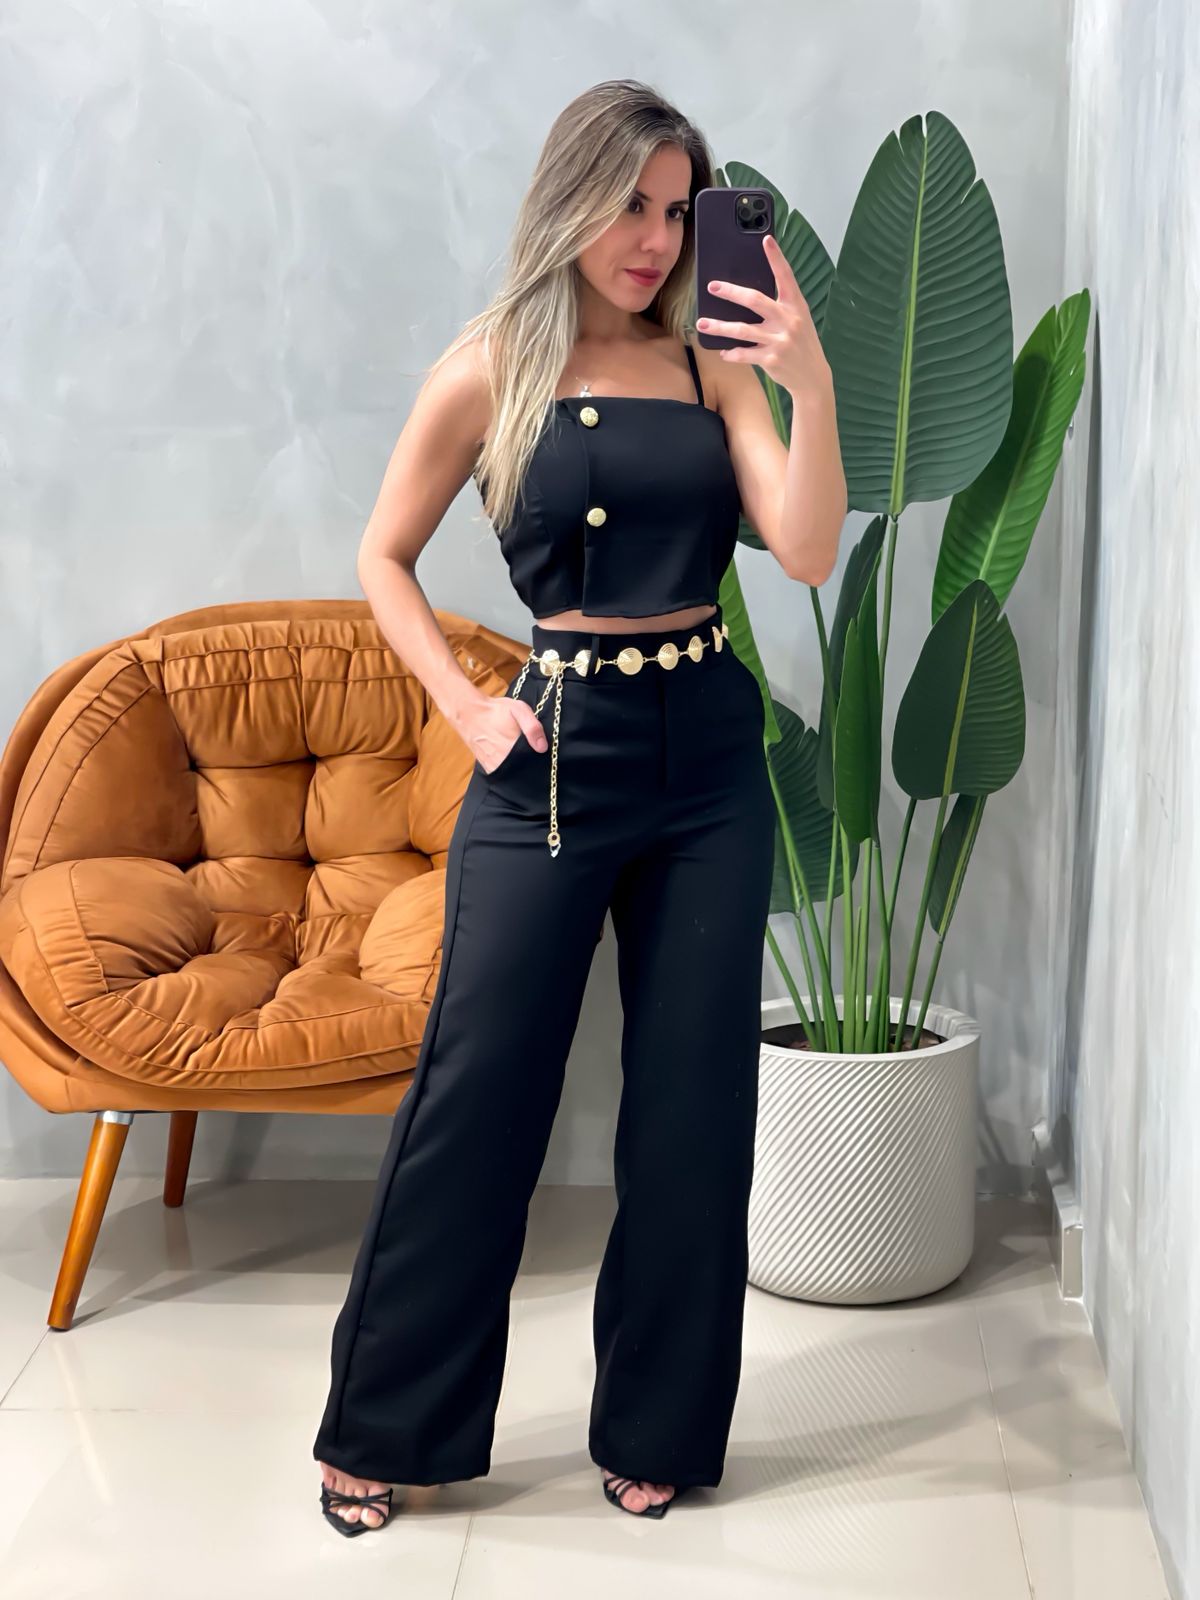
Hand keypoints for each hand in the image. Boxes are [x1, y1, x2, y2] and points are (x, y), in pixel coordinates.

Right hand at [467, 690, 546, 773]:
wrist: (469, 714)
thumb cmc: (496, 711)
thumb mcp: (519, 710)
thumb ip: (532, 727)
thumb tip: (543, 747)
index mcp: (515, 748)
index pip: (535, 762)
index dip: (540, 758)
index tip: (539, 749)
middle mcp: (505, 761)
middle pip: (525, 769)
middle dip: (530, 762)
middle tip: (525, 746)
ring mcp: (495, 767)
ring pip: (515, 773)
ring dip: (519, 765)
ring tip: (514, 748)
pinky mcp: (488, 768)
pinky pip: (504, 773)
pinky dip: (509, 767)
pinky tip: (507, 754)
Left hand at [697, 233, 831, 399]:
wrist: (812, 377)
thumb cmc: (801, 343)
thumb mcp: (798, 319)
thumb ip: (780, 306)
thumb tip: (749, 295)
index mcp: (796, 305)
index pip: (786, 276)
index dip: (776, 258)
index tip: (766, 240)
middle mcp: (788, 320)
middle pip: (755, 300)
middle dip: (731, 292)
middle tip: (713, 287)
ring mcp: (779, 340)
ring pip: (742, 330)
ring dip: (719, 326)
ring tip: (702, 324)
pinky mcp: (771, 359)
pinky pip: (744, 353)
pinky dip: (731, 353)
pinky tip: (723, 352)